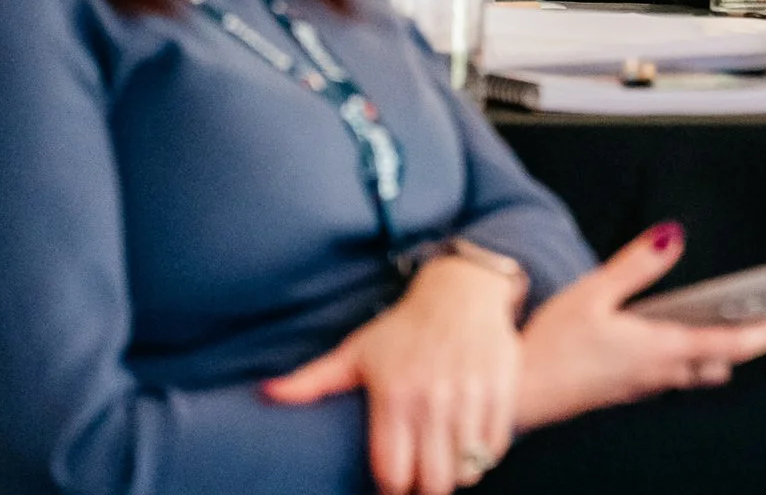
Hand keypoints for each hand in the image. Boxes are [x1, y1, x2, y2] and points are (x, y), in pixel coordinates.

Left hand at [264, 254, 526, 494]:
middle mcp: (433, 397)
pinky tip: (469, 445)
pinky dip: (484, 455)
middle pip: (433, 481)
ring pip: (466, 469)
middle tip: (420, 478)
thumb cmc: (403, 328)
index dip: (392, 489)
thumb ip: (312, 381)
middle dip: (425, 488)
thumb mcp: (356, 351)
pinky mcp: (500, 388)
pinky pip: (495, 446)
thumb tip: (265, 394)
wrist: (462, 291)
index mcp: (393, 394)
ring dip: (455, 474)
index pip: (393, 473)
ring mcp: (470, 393)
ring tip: (444, 463)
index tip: (392, 483)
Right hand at [513, 222, 765, 430]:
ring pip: (696, 371)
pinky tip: (678, 337)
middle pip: (719, 361)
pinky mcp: (625, 389)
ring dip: (719, 351)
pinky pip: (671, 375)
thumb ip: (637, 264)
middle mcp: (657, 373)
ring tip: (736, 323)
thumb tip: (673, 236)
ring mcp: (642, 385)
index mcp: (658, 350)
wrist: (516, 392)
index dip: (764, 334)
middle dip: (748, 341)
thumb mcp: (593, 293)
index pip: (727, 345)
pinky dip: (689, 356)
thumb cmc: (548, 347)